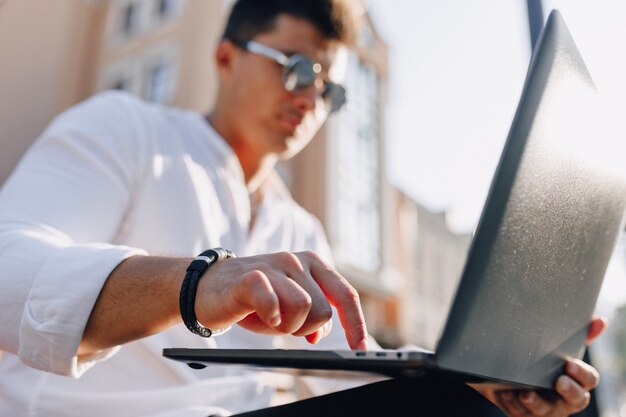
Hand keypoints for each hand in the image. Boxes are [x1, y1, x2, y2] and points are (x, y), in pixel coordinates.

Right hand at [194, 251, 367, 349]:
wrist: (207, 287)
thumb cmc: (253, 299)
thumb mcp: (289, 307)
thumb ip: (313, 315)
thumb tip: (322, 334)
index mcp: (313, 264)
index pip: (346, 295)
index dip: (356, 324)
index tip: (360, 348)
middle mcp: (297, 260)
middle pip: (323, 310)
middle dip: (305, 329)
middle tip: (281, 324)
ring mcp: (274, 265)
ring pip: (303, 309)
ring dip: (286, 326)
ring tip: (268, 319)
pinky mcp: (251, 276)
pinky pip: (273, 302)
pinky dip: (270, 316)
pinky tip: (262, 316)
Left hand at [482, 316, 606, 415]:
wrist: (508, 379)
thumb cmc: (541, 364)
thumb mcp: (557, 351)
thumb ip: (579, 337)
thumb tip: (599, 321)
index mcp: (576, 382)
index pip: (589, 380)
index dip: (582, 374)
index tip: (570, 364)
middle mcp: (563, 399)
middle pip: (575, 399)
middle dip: (568, 390)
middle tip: (558, 381)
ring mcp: (545, 410)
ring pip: (544, 410)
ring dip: (534, 401)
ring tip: (524, 392)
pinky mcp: (524, 415)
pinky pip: (520, 413)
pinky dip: (512, 404)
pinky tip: (505, 393)